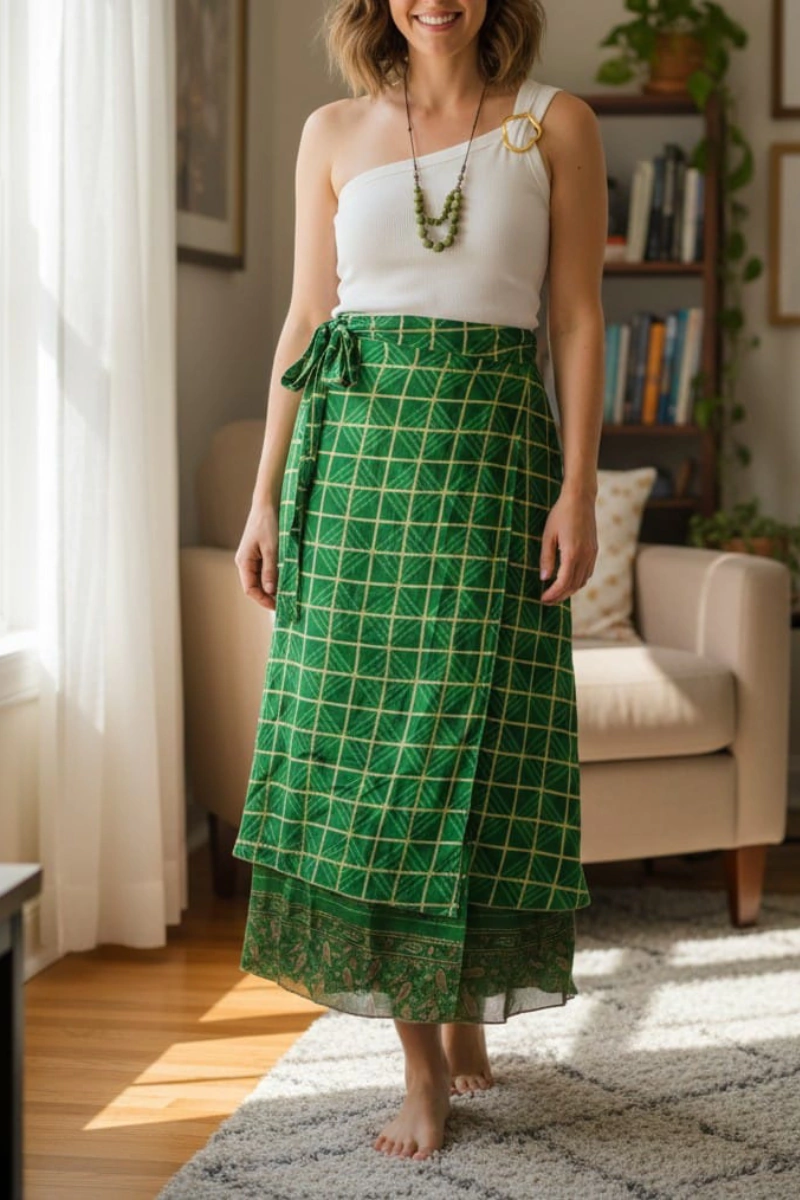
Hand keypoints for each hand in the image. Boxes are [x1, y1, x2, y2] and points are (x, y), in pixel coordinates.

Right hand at [234, 504, 279, 610]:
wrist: (269, 502)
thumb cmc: (268, 522)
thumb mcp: (272, 548)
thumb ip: (271, 570)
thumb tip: (271, 591)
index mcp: (243, 561)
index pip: (250, 589)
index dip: (263, 600)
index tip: (278, 607)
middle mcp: (246, 561)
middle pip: (256, 586)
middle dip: (269, 596)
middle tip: (287, 603)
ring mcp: (253, 557)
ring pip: (262, 579)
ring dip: (274, 586)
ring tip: (289, 593)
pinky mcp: (262, 552)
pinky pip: (267, 569)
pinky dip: (276, 576)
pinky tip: (287, 579)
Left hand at [539, 487, 597, 603]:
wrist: (580, 499)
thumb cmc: (560, 514)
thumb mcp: (547, 535)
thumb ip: (546, 558)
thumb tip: (544, 578)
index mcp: (572, 553)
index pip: (563, 583)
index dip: (553, 594)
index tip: (542, 599)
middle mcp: (585, 556)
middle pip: (574, 586)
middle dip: (560, 596)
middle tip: (547, 600)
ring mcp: (592, 554)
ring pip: (582, 581)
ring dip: (569, 590)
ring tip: (555, 593)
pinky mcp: (594, 550)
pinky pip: (588, 572)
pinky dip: (578, 581)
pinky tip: (568, 580)